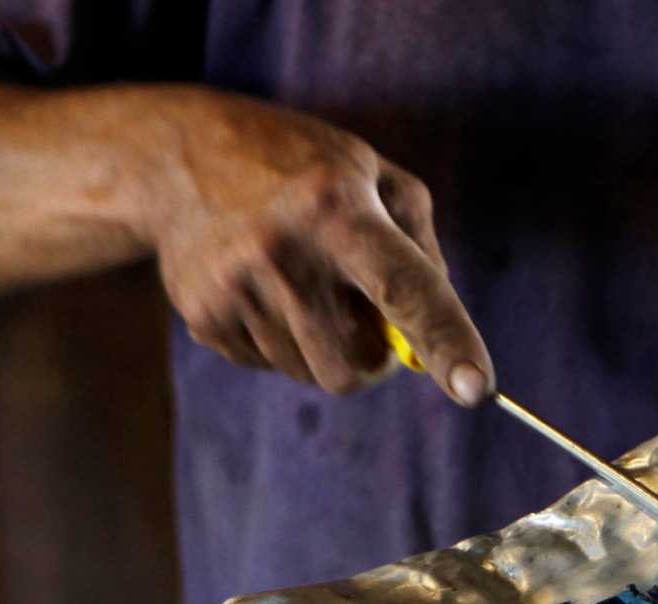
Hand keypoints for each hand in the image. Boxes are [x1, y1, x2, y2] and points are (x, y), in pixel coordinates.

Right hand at [148, 90, 492, 403]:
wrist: (179, 160)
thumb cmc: (301, 167)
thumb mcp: (374, 175)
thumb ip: (420, 251)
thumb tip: (432, 340)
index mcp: (339, 210)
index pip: (405, 289)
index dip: (446, 341)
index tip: (477, 388)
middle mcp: (283, 252)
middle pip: (354, 367)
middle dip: (373, 358)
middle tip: (364, 312)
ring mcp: (236, 290)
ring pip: (311, 374)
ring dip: (324, 346)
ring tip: (301, 281)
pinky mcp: (205, 317)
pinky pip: (270, 366)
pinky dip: (283, 341)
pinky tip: (262, 288)